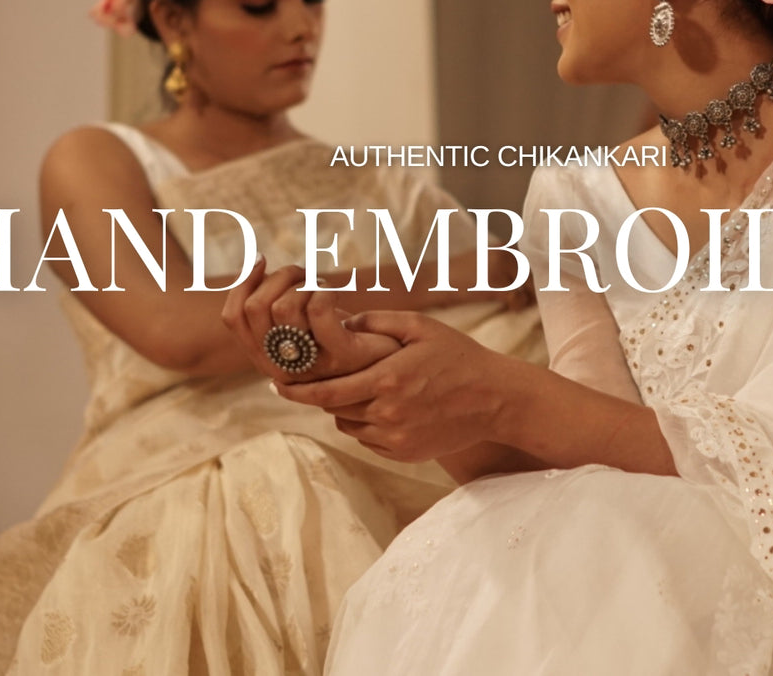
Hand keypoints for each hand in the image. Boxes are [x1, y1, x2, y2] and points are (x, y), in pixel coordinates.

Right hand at [222, 259, 401, 384]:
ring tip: (321, 285)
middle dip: (278, 277)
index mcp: (264, 359)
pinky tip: (332, 291)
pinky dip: (323, 291)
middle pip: (255, 308)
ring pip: (283, 308)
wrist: (391, 365)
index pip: (233, 317)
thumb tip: (255, 266)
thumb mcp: (302, 325)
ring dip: (302, 283)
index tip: (262, 260)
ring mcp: (310, 365)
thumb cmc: (344, 338)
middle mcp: (281, 368)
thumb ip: (277, 308)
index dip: (243, 283)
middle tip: (303, 273)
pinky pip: (318, 310)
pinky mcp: (341, 356)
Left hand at [275, 310, 514, 462]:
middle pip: (334, 409)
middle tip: (302, 384)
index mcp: (386, 379)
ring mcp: (396, 438)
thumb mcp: (420, 327)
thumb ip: (377, 321)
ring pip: (349, 425)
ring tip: (356, 389)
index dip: (297, 388)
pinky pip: (369, 441)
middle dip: (318, 396)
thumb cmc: (458, 356)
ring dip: (345, 409)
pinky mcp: (404, 453)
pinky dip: (366, 425)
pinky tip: (381, 407)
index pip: (327, 390)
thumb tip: (340, 322)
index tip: (277, 384)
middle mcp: (387, 413)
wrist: (495, 399)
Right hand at [438, 248, 533, 310]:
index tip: (544, 281)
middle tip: (533, 297)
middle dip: (537, 286)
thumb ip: (505, 262)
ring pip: (530, 286)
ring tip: (520, 302)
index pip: (535, 257)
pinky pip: (518, 298)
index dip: (541, 271)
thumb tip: (531, 278)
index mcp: (504, 245)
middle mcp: (505, 252)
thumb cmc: (458, 273)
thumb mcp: (484, 259)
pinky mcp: (495, 285)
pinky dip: (518, 305)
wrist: (434, 280)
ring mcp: (501, 268)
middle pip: (536, 272)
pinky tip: (511, 307)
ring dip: (529, 296)